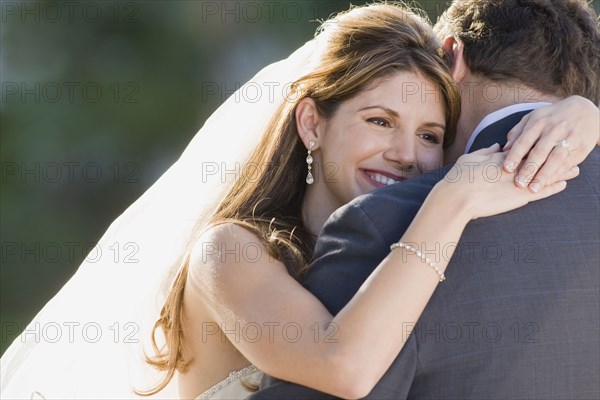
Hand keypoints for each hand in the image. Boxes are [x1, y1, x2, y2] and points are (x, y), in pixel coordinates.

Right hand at [440, 144, 579, 220]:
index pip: (524, 147)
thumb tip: (498, 144)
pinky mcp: (520, 195)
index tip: (549, 140)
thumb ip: (485, 151)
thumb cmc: (458, 179)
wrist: (457, 197)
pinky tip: (564, 184)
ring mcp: (519, 180)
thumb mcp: (469, 159)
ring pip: (544, 173)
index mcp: (501, 155)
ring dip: (560, 170)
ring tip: (575, 167)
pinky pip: (541, 190)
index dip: (537, 144)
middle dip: (554, 154)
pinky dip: (553, 186)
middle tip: (568, 150)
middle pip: (539, 157)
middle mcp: (513, 165)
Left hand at [502, 96, 599, 192]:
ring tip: (533, 189)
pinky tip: (548, 183)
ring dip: (543, 175)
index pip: (524, 140)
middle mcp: (553, 129)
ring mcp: (569, 138)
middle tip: (518, 183)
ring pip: (554, 159)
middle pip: (539, 151)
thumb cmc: (552, 117)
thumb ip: (518, 132)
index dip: (515, 155)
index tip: (506, 168)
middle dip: (528, 169)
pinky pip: (567, 163)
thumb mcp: (534, 117)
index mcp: (538, 122)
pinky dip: (557, 174)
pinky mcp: (581, 147)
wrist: (585, 110)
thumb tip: (504, 148)